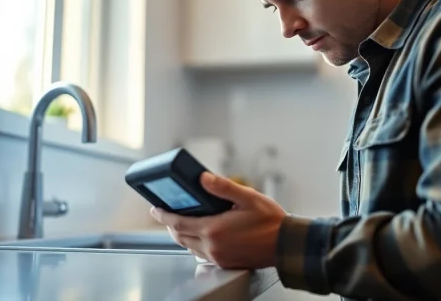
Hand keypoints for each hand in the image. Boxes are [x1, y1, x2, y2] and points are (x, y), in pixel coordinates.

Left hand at [149, 172, 286, 268]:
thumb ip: (223, 187)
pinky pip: (202, 254)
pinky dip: (195, 243)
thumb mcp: (248, 197)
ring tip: (182, 221)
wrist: (285, 245)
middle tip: (165, 214)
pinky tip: (201, 233)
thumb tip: (203, 178)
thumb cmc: (270, 222)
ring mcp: (218, 257)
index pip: (178, 223)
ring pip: (189, 246)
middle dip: (170, 225)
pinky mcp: (225, 262)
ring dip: (182, 234)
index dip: (163, 215)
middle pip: (180, 237)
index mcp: (214, 230)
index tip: (155, 208)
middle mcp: (212, 246)